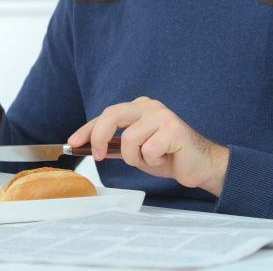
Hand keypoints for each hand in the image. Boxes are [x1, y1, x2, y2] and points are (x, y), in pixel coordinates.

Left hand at [67, 97, 229, 195]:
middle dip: (98, 137)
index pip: (106, 114)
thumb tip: (90, 146)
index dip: (87, 129)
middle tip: (97, 156)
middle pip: (112, 115)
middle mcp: (150, 106)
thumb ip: (116, 144)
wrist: (199, 165)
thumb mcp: (136, 149)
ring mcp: (162, 115)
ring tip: (152, 160)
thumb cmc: (168, 156)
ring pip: (129, 140)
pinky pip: (148, 150)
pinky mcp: (173, 129)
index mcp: (140, 107)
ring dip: (136, 159)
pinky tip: (165, 159)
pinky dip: (152, 162)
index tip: (72, 142)